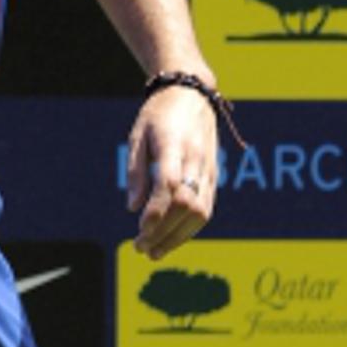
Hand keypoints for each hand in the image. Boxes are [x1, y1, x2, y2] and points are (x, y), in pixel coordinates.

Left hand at [126, 84, 218, 259]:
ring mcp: (209, 168)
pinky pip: (206, 208)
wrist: (193, 94)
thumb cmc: (158, 115)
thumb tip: (132, 208)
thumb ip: (136, 172)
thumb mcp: (137, 136)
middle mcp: (196, 159)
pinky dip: (189, 228)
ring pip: (201, 211)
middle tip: (140, 248)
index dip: (156, 211)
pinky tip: (171, 238)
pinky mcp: (214, 175)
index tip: (139, 230)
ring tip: (155, 252)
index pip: (169, 185)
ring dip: (178, 237)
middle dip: (164, 231)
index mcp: (174, 145)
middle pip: (186, 203)